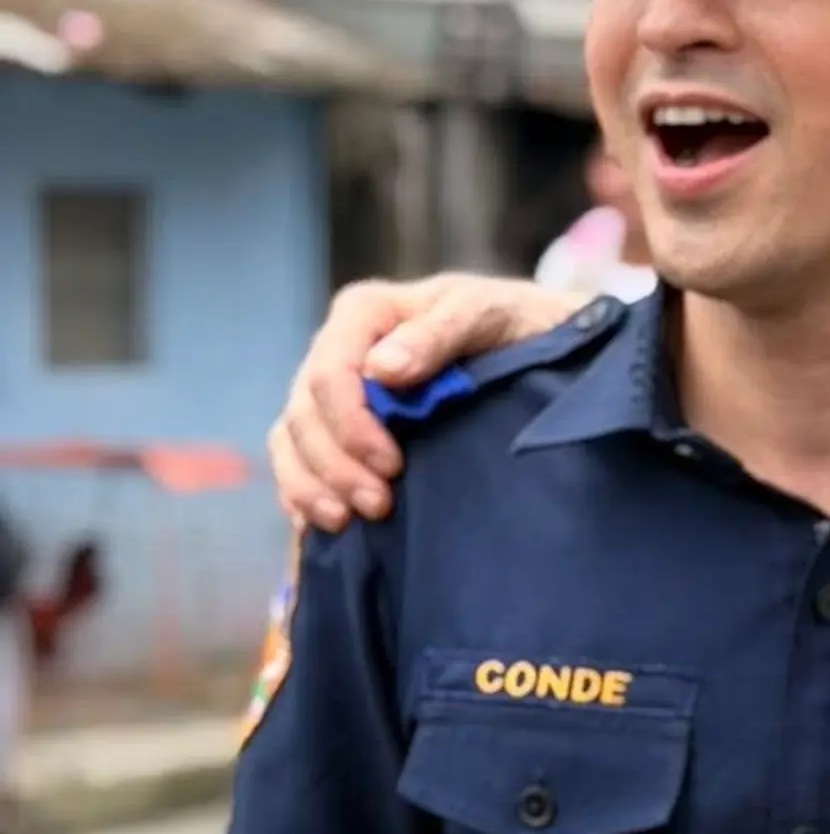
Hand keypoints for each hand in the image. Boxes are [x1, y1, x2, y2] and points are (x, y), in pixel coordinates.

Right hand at [267, 273, 581, 531]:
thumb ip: (439, 332)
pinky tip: (325, 520)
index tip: (392, 465)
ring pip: (292, 440)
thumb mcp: (488, 313)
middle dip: (335, 465)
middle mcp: (336, 349)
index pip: (331, 372)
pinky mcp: (335, 425)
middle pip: (306, 413)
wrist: (533, 340)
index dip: (351, 424)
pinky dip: (302, 492)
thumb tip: (382, 369)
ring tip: (348, 520)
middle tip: (378, 505)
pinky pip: (294, 460)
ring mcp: (331, 390)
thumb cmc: (510, 320)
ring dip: (314, 486)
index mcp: (363, 313)